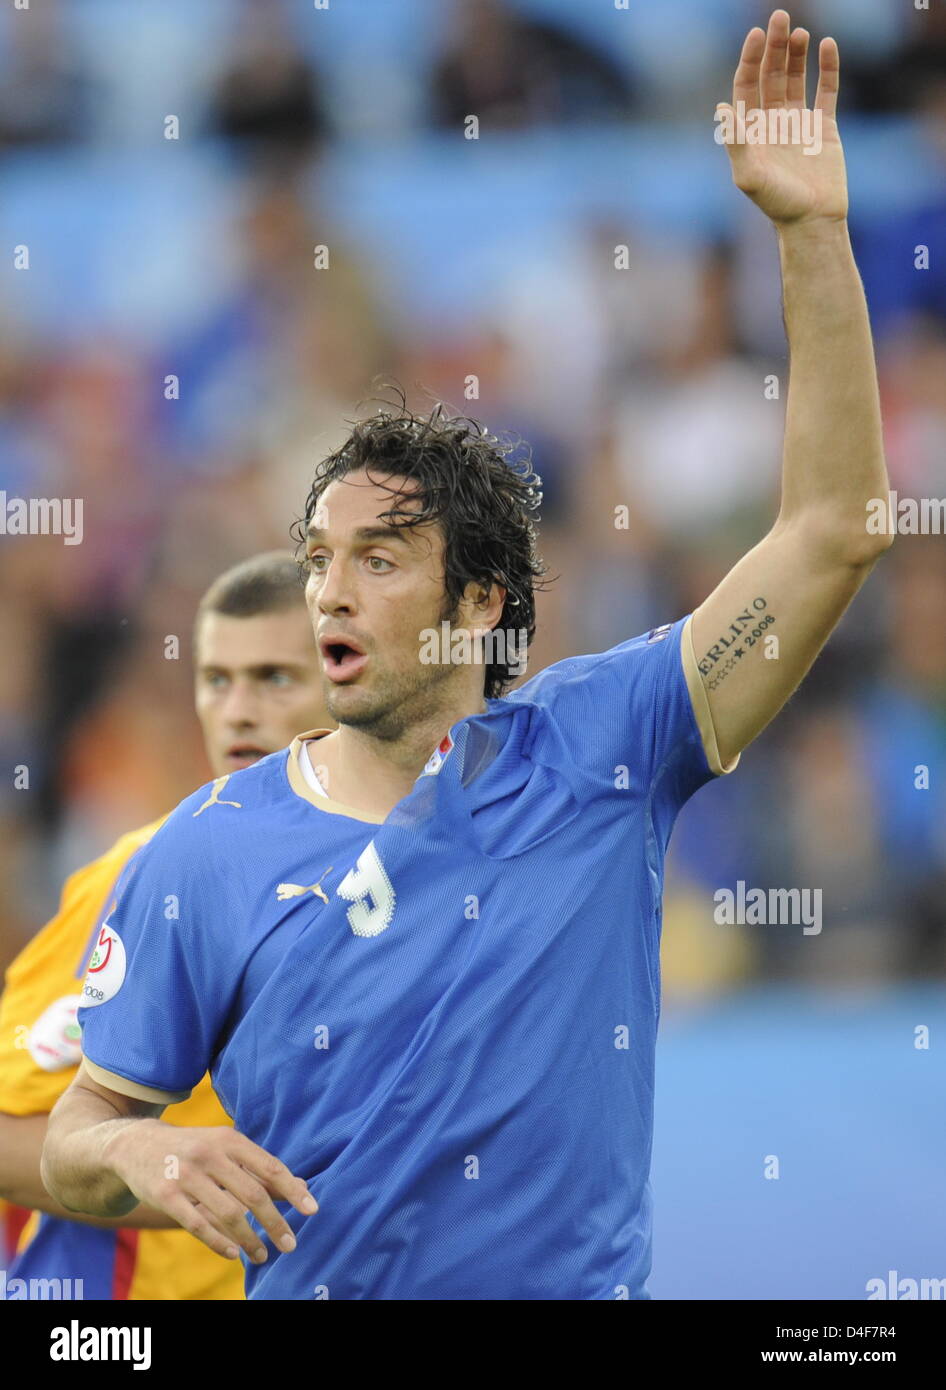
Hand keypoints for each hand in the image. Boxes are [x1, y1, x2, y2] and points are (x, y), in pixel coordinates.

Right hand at [105, 1119, 317, 1263]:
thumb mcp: (224, 1149)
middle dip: (275, 1222)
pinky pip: (199, 1225)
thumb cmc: (192, 1149)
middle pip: (253, 1194)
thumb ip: (258, 1168)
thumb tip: (301, 1187)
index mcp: (229, 1140)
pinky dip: (220, 1243)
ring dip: (251, 1239)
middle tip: (291, 1244)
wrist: (135, 1145)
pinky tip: (234, 1254)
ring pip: (228, 1214)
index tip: (312, 1211)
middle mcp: (210, 1155)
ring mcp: (186, 1175)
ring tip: (263, 1255)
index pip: (269, 1166)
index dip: (292, 1190)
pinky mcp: (166, 1196)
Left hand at [716, 10, 847, 228]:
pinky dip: (828, 68)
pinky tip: (827, 45)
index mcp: (751, 131)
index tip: (756, 35)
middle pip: (771, 75)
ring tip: (799, 31)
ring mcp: (798, 123)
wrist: (812, 221)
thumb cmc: (777, 204)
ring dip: (796, 53)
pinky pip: (826, 90)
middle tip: (780, 16)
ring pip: (796, 78)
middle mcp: (772, 123)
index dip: (750, 59)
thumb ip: (736, 142)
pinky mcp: (824, 127)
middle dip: (774, 47)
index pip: (746, 86)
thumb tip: (721, 108)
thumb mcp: (750, 176)